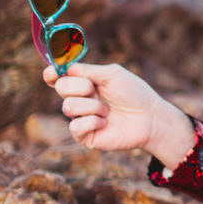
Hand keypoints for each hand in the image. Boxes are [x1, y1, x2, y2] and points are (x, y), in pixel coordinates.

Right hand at [44, 63, 194, 167]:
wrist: (150, 118)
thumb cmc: (135, 94)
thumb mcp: (111, 74)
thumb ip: (86, 70)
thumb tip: (61, 66)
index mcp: (84, 83)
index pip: (57, 78)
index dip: (52, 74)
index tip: (54, 71)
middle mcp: (80, 100)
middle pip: (61, 87)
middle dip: (80, 86)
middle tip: (97, 90)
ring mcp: (81, 118)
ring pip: (68, 106)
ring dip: (92, 105)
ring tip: (108, 110)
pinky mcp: (84, 136)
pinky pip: (75, 126)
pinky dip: (93, 121)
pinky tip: (106, 123)